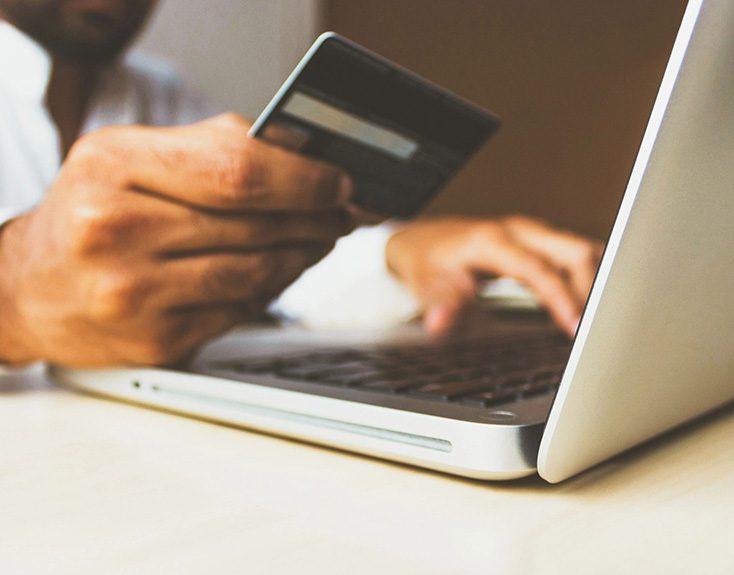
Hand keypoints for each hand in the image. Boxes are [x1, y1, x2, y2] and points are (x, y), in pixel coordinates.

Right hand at [0, 114, 352, 365]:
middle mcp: (117, 231)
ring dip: (303, 255)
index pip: (237, 171)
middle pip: (254, 224)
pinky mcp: (155, 340)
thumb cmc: (87, 214)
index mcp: (114, 167)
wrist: (25, 288)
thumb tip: (300, 153)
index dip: (303, 179)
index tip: (338, 181)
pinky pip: (238, 311)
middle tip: (342, 212)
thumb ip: (211, 148)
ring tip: (320, 239)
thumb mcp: (129, 157)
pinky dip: (271, 289)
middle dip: (316, 218)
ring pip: (255, 273)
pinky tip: (280, 271)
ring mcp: (134, 293)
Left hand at [386, 216, 603, 335]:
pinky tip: (594, 303)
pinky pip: (574, 256)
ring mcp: (531, 233)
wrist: (423, 240)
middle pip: (573, 251)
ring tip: (604, 320)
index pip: (538, 268)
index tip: (575, 326)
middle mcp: (518, 231)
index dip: (560, 297)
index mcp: (492, 240)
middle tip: (599, 329)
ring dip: (596, 282)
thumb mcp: (426, 284)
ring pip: (580, 250)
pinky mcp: (538, 242)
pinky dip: (589, 277)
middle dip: (592, 289)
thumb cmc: (427, 261)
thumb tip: (439, 323)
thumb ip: (440, 303)